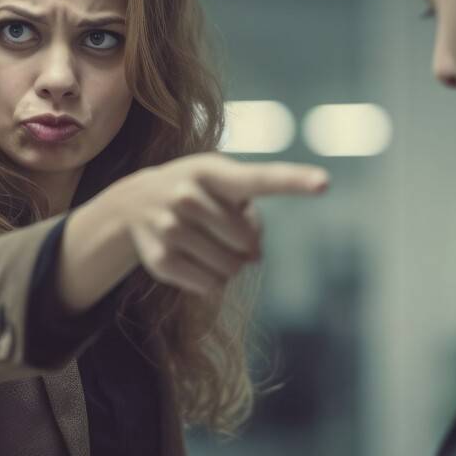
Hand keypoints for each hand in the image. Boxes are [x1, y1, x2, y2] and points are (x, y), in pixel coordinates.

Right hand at [117, 153, 329, 296]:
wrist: (131, 203)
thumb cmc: (198, 192)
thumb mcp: (223, 187)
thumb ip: (249, 217)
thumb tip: (252, 258)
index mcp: (213, 170)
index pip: (260, 178)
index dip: (294, 181)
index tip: (324, 183)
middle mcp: (187, 194)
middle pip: (247, 242)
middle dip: (244, 244)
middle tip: (221, 229)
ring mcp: (169, 226)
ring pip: (231, 268)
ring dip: (229, 264)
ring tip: (206, 243)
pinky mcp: (160, 259)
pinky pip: (209, 286)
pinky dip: (211, 281)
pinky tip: (193, 260)